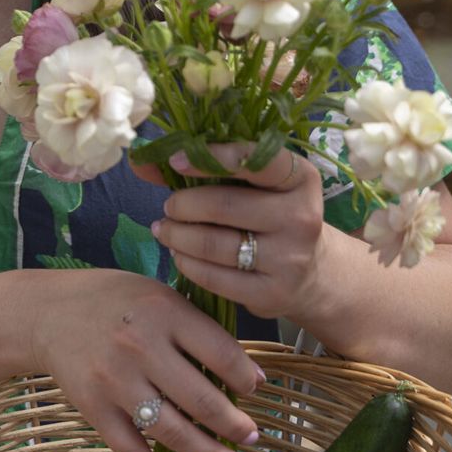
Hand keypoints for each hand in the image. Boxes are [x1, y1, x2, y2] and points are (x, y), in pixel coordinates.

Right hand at [29, 268, 263, 451]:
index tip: (255, 390)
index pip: (220, 352)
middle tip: (253, 437)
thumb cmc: (114, 302)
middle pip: (200, 398)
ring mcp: (116, 381)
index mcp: (163, 312)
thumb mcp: (159, 296)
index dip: (245, 377)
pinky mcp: (95, 408)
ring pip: (172, 430)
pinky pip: (132, 451)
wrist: (48, 313)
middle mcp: (141, 348)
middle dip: (235, 425)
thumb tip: (250, 375)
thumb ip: (199, 327)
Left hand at [137, 143, 331, 323]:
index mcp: (300, 178)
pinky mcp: (272, 292)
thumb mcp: (252, 185)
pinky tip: (179, 254)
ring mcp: (290, 258)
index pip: (256, 161)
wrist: (310, 273)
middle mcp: (302, 216)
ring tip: (165, 230)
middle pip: (224, 205)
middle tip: (168, 207)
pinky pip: (213, 277)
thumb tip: (141, 162)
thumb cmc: (268, 215)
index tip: (175, 161)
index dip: (211, 158)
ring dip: (177, 235)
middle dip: (183, 205)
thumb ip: (203, 167)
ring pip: (213, 244)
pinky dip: (186, 263)